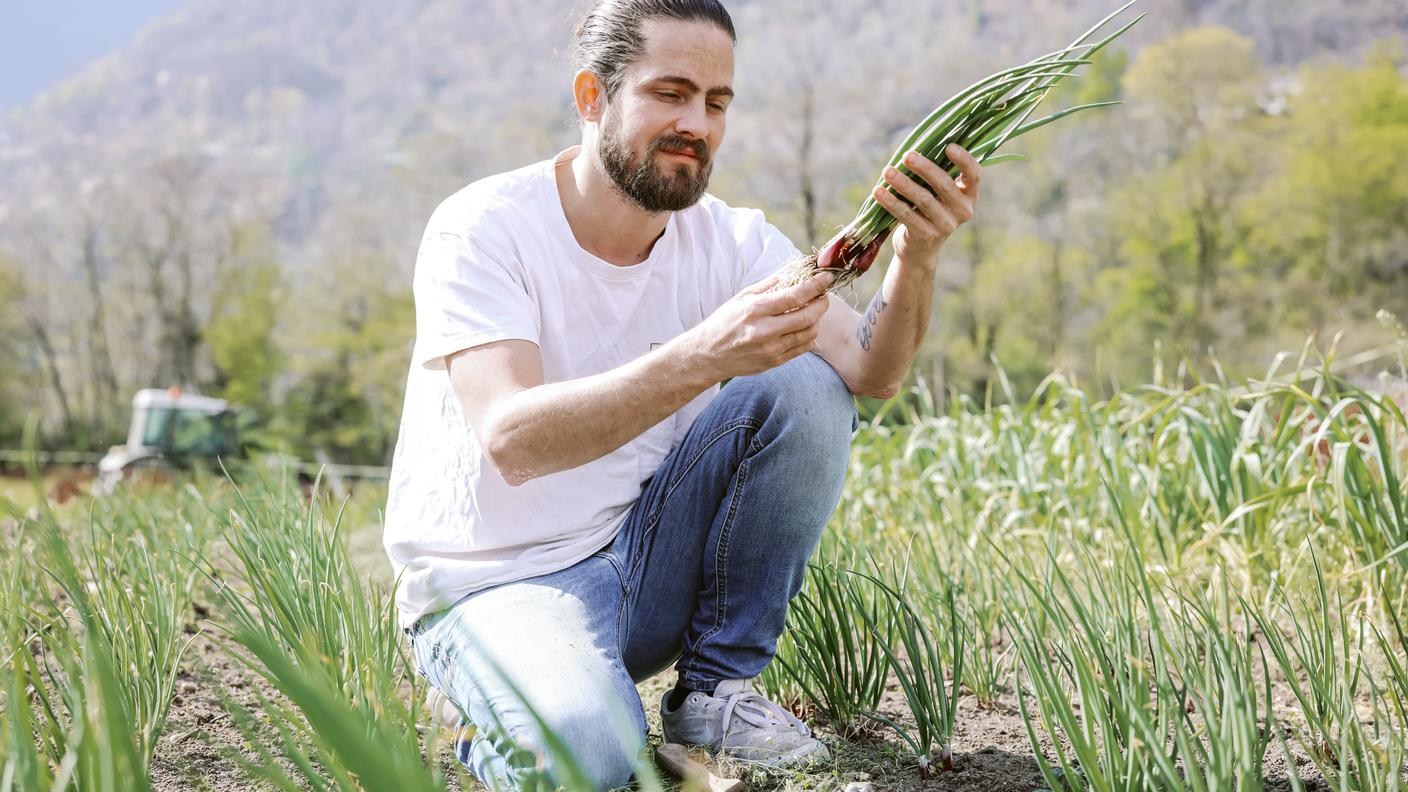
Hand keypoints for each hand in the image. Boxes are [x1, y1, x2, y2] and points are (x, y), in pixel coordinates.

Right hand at [683, 270, 833, 380]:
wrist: (708, 355)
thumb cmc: (725, 321)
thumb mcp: (743, 297)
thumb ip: (770, 285)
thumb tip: (795, 270)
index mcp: (756, 310)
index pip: (795, 296)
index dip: (816, 286)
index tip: (826, 277)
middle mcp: (764, 331)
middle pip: (807, 316)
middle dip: (822, 303)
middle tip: (824, 295)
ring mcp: (771, 349)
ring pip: (808, 333)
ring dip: (817, 319)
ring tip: (813, 310)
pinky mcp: (774, 362)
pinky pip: (802, 348)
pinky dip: (809, 335)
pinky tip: (804, 327)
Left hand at [872, 143, 980, 266]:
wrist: (920, 249)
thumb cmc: (928, 209)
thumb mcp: (938, 193)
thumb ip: (936, 172)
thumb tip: (918, 145)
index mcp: (969, 195)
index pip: (974, 175)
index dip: (964, 160)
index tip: (948, 146)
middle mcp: (963, 211)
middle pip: (944, 184)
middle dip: (925, 168)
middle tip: (907, 156)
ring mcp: (946, 225)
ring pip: (923, 199)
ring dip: (903, 183)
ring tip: (887, 171)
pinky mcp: (926, 235)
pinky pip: (906, 215)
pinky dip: (890, 202)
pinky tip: (878, 191)